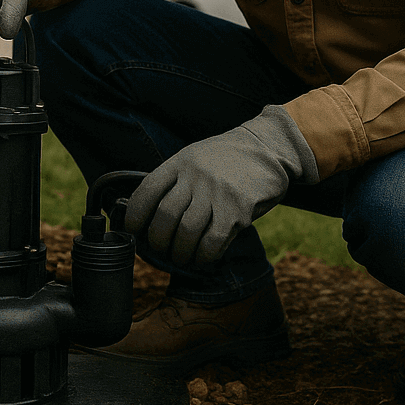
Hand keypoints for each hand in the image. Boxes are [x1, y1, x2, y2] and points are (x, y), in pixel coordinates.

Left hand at [125, 105, 319, 266]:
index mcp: (181, 161)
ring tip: (181, 258)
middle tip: (160, 249)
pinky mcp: (237, 210)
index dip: (135, 216)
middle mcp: (196, 176)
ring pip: (186, 232)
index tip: (134, 231)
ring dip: (179, 252)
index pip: (147, 190)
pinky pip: (212, 241)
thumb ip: (177, 179)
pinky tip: (202, 258)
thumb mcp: (197, 156)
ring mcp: (217, 193)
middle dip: (158, 240)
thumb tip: (153, 214)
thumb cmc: (229, 157)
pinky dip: (203, 256)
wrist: (269, 147)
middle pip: (165, 216)